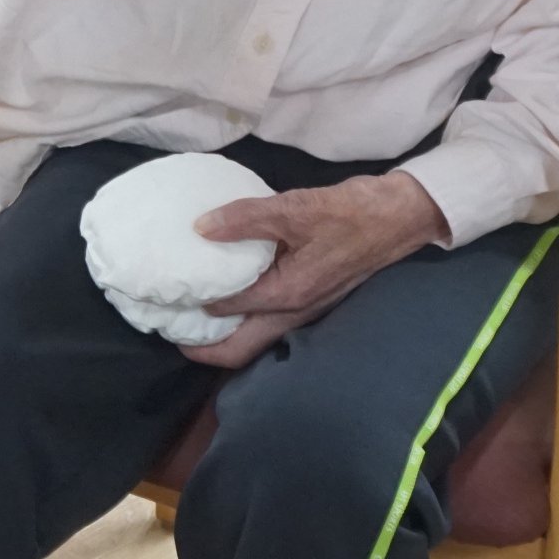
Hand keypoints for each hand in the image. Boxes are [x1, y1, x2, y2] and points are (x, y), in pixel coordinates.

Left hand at [179, 171, 451, 368]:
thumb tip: (199, 228)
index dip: (191, 311)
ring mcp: (306, 309)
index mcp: (287, 296)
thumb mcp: (293, 209)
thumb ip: (245, 218)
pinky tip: (230, 290)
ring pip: (257, 337)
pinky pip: (270, 319)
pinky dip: (245, 315)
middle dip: (204, 349)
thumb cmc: (349, 214)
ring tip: (190, 315)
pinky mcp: (312, 296)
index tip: (161, 304)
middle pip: (242, 349)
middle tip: (169, 330)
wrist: (397, 216)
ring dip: (225, 335)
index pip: (227, 312)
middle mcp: (295, 313)